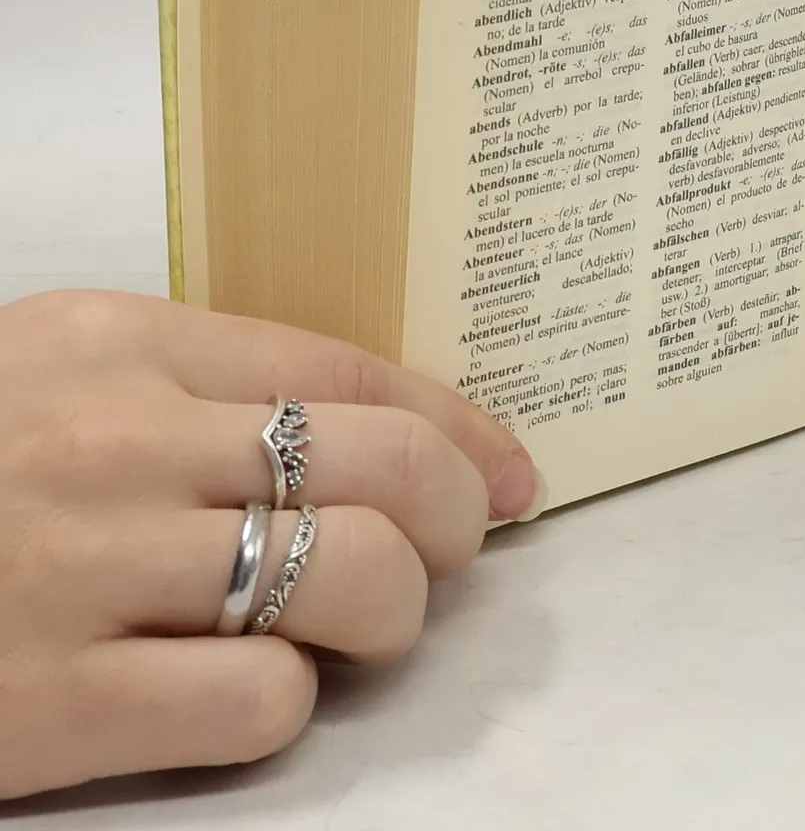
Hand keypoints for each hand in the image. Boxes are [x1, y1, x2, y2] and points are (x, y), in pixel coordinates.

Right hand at [0, 289, 539, 800]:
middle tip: (455, 551)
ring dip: (393, 614)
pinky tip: (250, 696)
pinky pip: (262, 704)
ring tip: (361, 631)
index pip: (347, 367)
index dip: (459, 422)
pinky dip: (289, 706)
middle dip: (458, 515)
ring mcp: (85, 572)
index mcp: (118, 342)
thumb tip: (368, 429)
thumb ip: (189, 389)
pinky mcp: (52, 707)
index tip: (510, 470)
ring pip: (355, 575)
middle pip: (383, 464)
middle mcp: (115, 441)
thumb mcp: (48, 380)